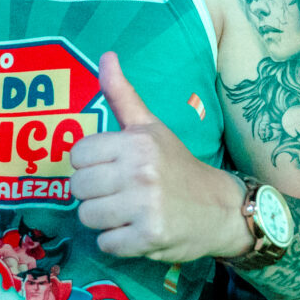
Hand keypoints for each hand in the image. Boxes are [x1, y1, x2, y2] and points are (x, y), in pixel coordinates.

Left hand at [68, 52, 246, 263]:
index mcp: (137, 141)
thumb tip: (106, 56)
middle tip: (119, 194)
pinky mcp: (149, 236)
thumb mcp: (152, 128)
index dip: (90, 165)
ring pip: (87, 216)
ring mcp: (146, 205)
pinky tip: (136, 231)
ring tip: (127, 212)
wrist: (221, 208)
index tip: (111, 169)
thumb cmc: (178, 166)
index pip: (78, 154)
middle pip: (78, 186)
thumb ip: (123, 95)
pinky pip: (106, 243)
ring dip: (103, 220)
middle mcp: (141, 171)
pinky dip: (117, 243)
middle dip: (94, 193)